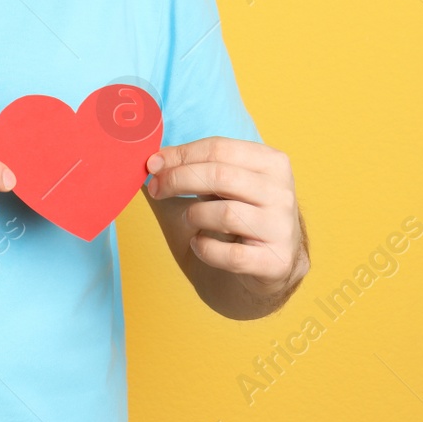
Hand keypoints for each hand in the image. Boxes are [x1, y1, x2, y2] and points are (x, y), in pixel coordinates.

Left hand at [145, 137, 305, 299]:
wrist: (258, 273)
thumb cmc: (227, 224)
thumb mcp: (207, 190)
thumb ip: (179, 170)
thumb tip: (139, 153)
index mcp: (270, 163)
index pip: (219, 147)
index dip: (179, 155)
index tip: (152, 164)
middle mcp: (283, 192)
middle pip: (220, 175)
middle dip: (177, 180)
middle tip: (155, 189)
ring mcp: (283, 228)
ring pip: (224, 213)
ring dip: (194, 215)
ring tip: (190, 220)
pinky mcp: (276, 262)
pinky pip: (230, 254)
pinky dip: (205, 250)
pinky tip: (200, 245)